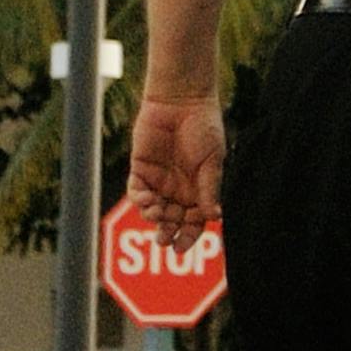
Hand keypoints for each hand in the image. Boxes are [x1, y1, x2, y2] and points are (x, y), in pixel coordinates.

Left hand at [130, 96, 223, 236]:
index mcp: (200, 188)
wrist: (182, 102)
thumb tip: (214, 217)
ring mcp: (159, 180)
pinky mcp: (140, 170)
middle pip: (172, 219)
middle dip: (168, 232)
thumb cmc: (204, 128)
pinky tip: (147, 200)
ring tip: (157, 214)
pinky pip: (136, 192)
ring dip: (154, 217)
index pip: (194, 219)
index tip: (182, 248)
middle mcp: (179, 188)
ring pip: (153, 209)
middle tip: (164, 241)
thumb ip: (209, 189)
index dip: (189, 235)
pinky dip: (140, 200)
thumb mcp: (212, 161)